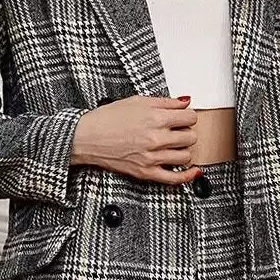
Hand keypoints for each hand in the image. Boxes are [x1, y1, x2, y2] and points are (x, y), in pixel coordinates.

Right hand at [71, 94, 201, 184]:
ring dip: (184, 149)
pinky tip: (193, 171)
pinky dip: (187, 175)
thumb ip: (164, 102)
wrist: (86, 137)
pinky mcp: (146, 172)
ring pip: (185, 156)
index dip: (188, 116)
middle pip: (191, 137)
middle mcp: (156, 138)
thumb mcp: (137, 101)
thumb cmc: (107, 119)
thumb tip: (184, 101)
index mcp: (155, 118)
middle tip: (177, 130)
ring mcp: (152, 157)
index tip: (183, 117)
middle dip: (186, 132)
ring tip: (175, 145)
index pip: (190, 117)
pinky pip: (174, 178)